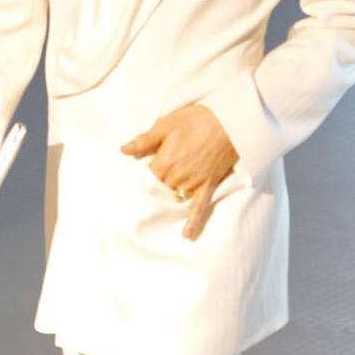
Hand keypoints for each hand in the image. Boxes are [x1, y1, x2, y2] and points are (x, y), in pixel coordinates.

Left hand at [121, 105, 238, 239]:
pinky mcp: (209, 186)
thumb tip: (124, 150)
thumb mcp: (167, 124)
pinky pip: (199, 208)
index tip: (149, 168)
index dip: (147, 173)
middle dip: (158, 185)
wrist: (231, 122)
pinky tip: (186, 234)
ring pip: (175, 197)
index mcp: (165, 162)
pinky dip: (192, 222)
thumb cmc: (198, 120)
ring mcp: (194, 183)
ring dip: (170, 198)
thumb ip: (145, 140)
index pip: (147, 177)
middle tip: (161, 178)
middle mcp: (178, 177)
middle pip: (160, 189)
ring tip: (167, 196)